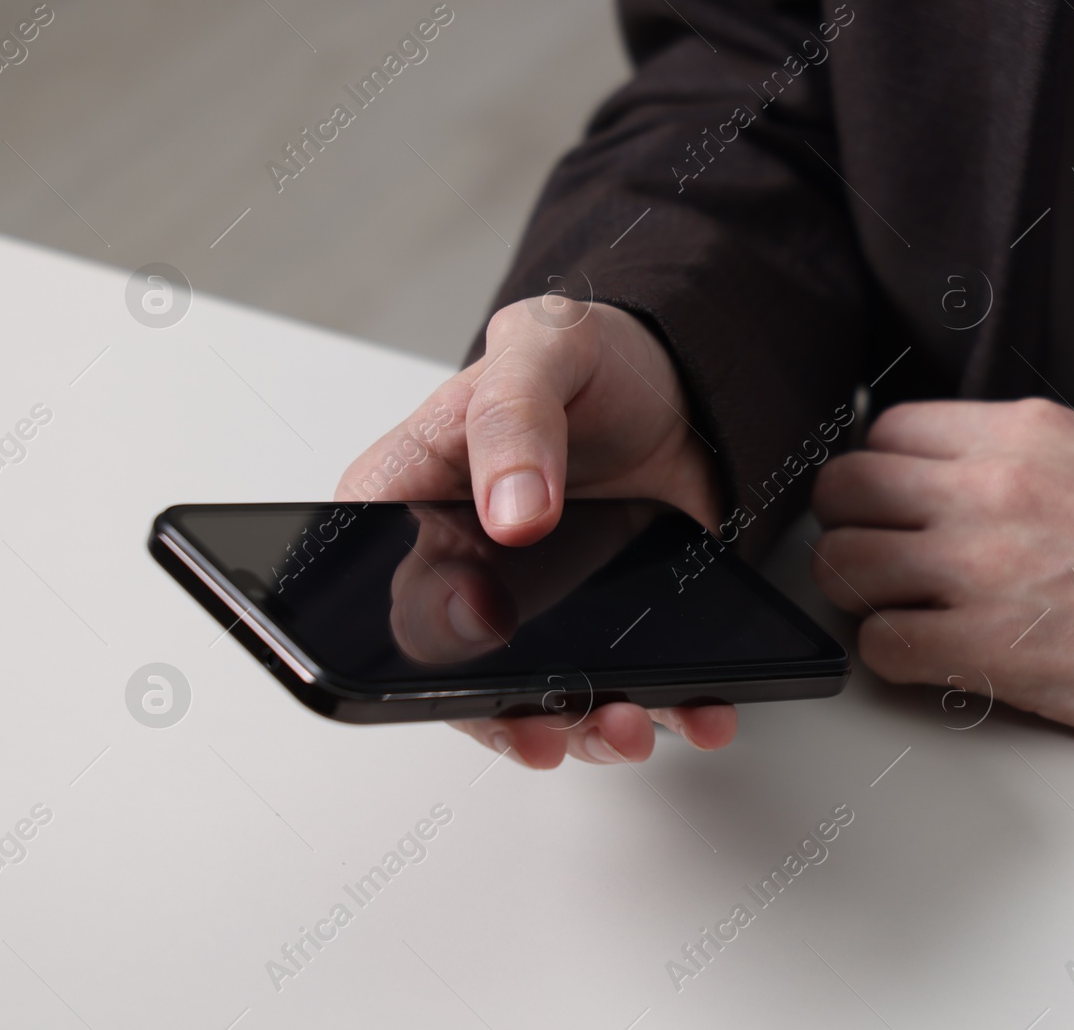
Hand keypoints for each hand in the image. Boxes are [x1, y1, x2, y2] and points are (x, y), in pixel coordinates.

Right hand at [338, 297, 736, 766]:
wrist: (693, 386)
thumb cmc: (595, 360)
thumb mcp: (547, 347)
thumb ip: (512, 416)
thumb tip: (510, 511)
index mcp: (413, 493)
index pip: (378, 576)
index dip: (422, 620)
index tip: (484, 623)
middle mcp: (463, 562)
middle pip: (454, 668)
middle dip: (503, 710)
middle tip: (554, 724)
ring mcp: (532, 602)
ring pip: (534, 694)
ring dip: (583, 727)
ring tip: (629, 727)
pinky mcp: (601, 625)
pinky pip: (618, 684)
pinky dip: (660, 707)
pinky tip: (694, 710)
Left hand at [809, 398, 1073, 755]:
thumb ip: (1014, 460)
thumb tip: (941, 479)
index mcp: (1022, 435)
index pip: (887, 431)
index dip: (879, 475)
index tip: (892, 506)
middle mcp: (990, 488)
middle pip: (844, 489)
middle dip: (850, 527)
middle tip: (882, 560)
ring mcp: (982, 566)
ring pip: (842, 565)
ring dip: (861, 595)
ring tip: (904, 612)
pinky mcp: (987, 648)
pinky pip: (879, 646)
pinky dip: (891, 659)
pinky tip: (934, 659)